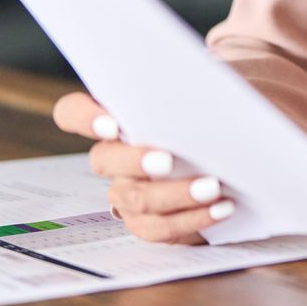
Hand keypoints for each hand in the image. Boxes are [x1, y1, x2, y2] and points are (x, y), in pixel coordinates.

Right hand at [52, 91, 236, 243]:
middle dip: (135, 160)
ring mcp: (126, 191)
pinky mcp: (148, 222)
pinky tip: (221, 208)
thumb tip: (208, 77)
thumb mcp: (205, 88)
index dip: (84, 118)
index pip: (74, 112)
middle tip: (167, 161)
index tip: (112, 125)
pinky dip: (194, 218)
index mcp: (118, 115)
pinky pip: (160, 227)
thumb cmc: (211, 110)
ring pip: (137, 198)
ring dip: (176, 194)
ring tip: (212, 187)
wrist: (232, 147)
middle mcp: (114, 155)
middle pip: (104, 160)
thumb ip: (195, 81)